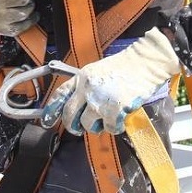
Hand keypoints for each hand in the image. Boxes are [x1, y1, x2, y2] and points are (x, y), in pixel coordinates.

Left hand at [40, 29, 180, 134]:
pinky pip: (110, 128)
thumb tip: (80, 105)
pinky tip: (120, 121)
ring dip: (96, 127)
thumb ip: (86, 85)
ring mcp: (100, 100)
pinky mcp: (115, 109)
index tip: (47, 120)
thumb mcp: (97, 70)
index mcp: (81, 77)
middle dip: (72, 126)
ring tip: (105, 121)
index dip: (52, 110)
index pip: (60, 95)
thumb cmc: (124, 66)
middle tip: (78, 130)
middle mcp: (87, 89)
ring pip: (88, 124)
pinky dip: (115, 128)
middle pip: (70, 115)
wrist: (144, 62)